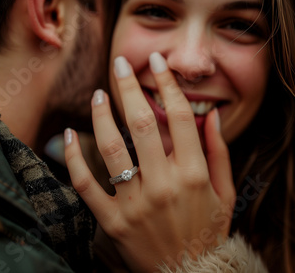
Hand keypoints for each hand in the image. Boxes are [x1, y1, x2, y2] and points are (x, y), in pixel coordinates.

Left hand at [65, 52, 235, 271]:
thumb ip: (220, 152)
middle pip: (141, 123)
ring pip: (110, 148)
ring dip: (101, 115)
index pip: (179, 116)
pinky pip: (86, 185)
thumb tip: (212, 114)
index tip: (157, 62)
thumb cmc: (209, 231)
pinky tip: (69, 135)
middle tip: (121, 64)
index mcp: (194, 174)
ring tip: (99, 94)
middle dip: (129, 86)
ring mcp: (136, 204)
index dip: (167, 83)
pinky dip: (73, 158)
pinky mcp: (113, 221)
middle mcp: (164, 184)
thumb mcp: (226, 193)